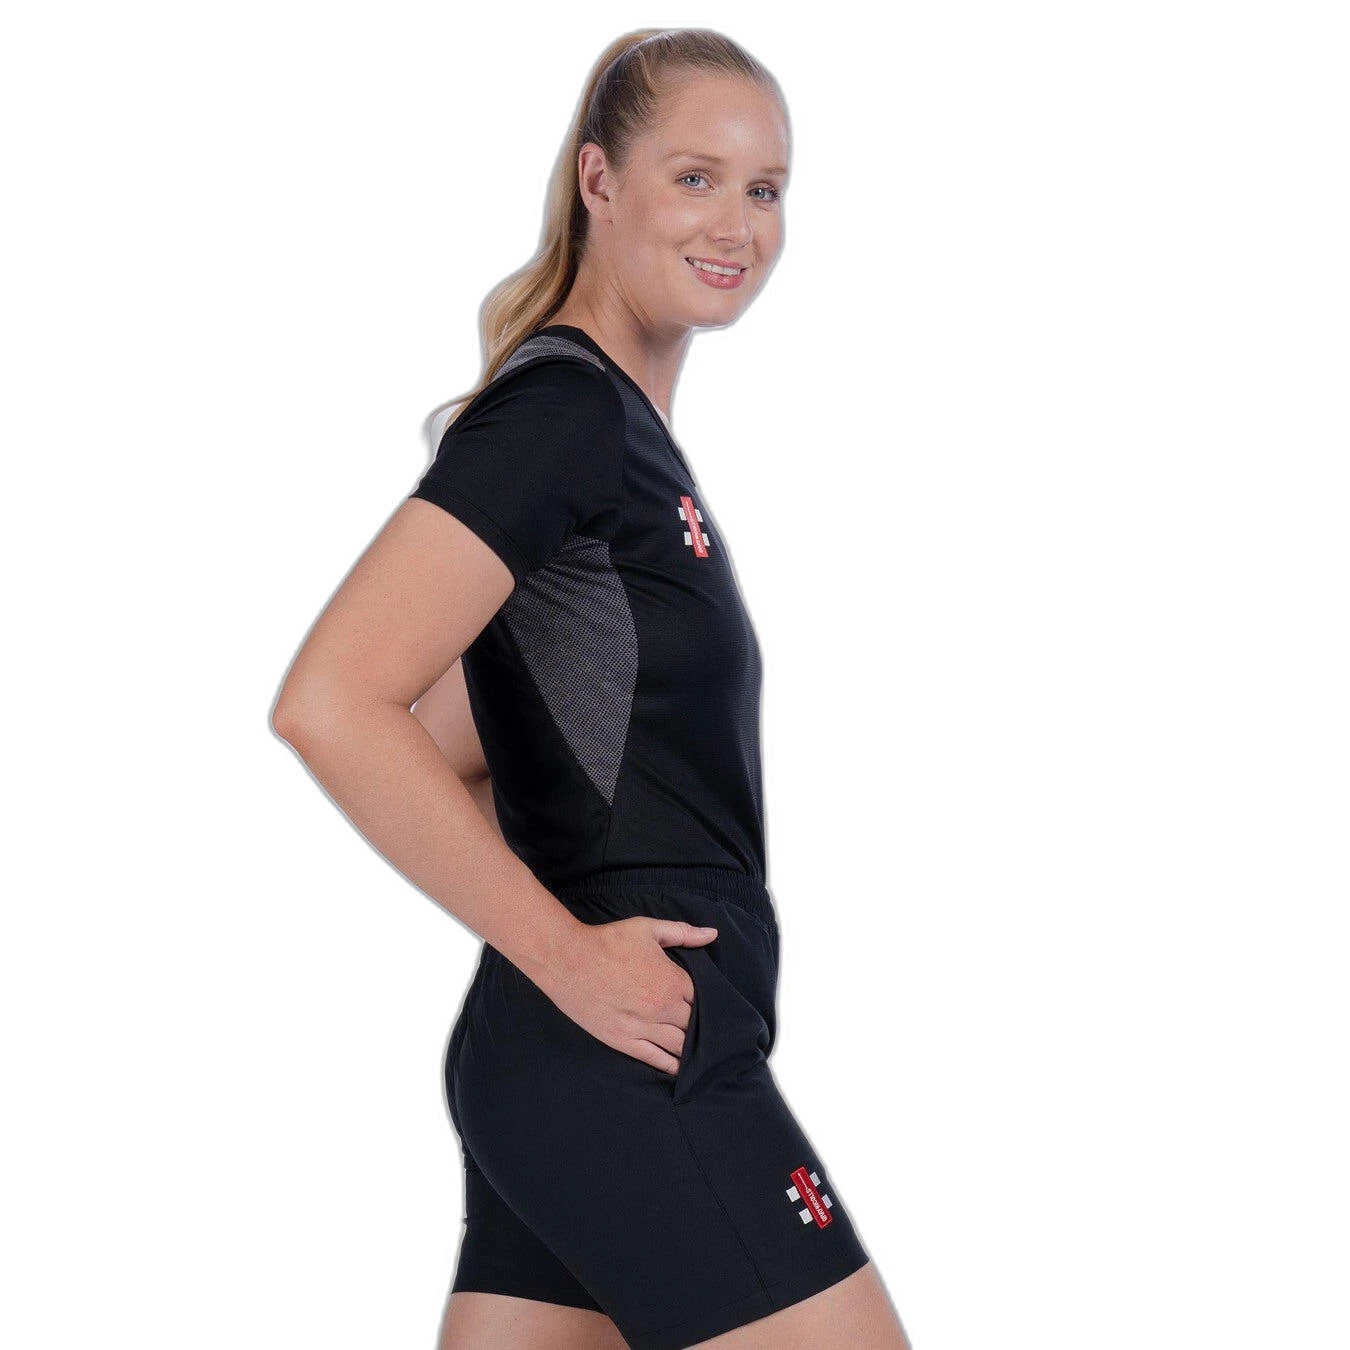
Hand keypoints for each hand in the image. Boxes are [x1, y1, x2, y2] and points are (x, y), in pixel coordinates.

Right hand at [538, 916, 718, 1075]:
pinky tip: (680, 1068)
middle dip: (702, 1025)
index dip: (709, 1000)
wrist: (567, 960)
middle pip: (696, 1025)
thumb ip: (683, 933)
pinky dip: (671, 1065)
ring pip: (680, 1046)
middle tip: (707, 1027)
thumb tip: (712, 934)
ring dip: (691, 1047)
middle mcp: (663, 1008)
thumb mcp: (648, 929)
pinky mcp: (623, 1041)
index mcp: (672, 981)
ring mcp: (643, 1027)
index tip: (709, 1002)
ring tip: (699, 1050)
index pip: (706, 998)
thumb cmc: (608, 941)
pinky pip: (655, 1059)